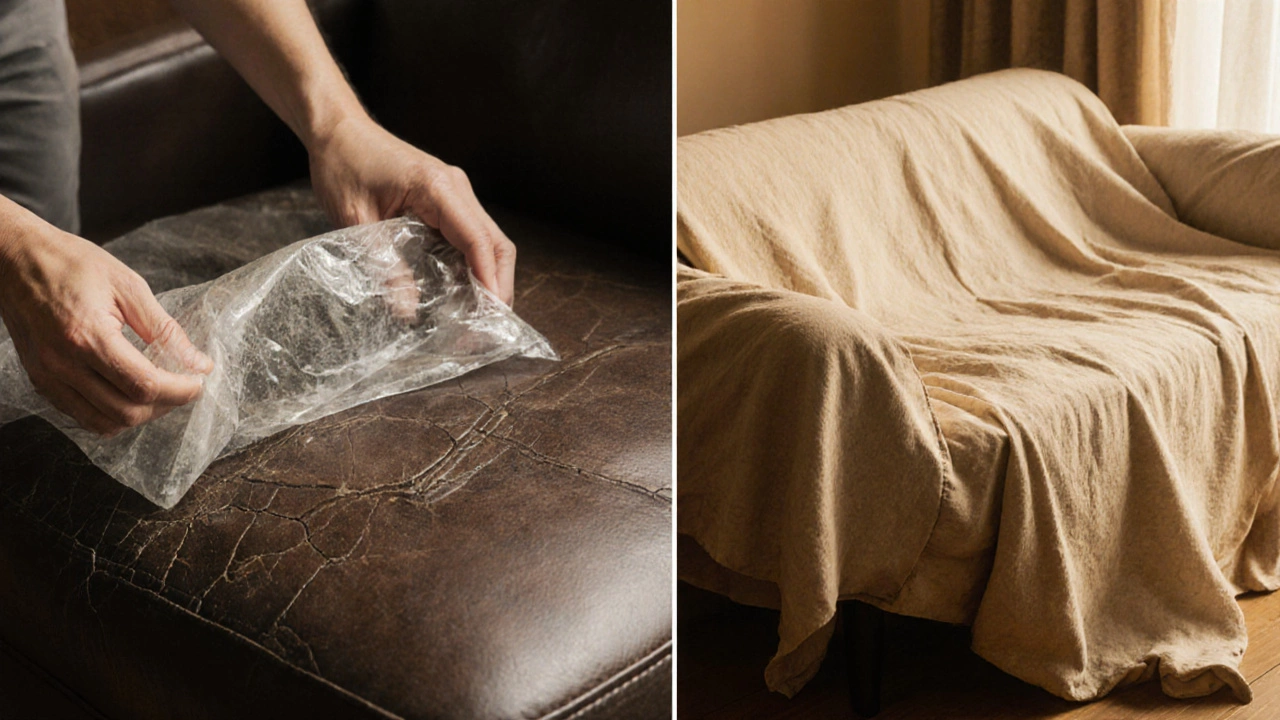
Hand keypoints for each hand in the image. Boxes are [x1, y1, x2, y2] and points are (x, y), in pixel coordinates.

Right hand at [0, 219, 212, 436]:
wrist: (14, 259)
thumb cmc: (70, 263)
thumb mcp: (128, 286)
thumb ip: (165, 329)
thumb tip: (198, 363)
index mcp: (86, 336)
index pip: (143, 385)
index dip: (180, 390)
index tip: (199, 381)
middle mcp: (61, 364)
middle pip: (126, 412)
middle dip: (165, 405)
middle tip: (183, 385)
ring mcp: (46, 377)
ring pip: (103, 423)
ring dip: (140, 415)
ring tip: (160, 391)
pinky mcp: (40, 381)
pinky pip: (82, 415)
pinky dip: (112, 413)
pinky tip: (128, 391)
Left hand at [308, 115, 516, 304]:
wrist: (336, 130)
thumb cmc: (342, 165)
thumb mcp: (356, 221)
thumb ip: (384, 266)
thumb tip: (407, 310)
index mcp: (438, 188)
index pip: (478, 239)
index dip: (490, 279)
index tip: (493, 312)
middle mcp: (456, 188)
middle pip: (496, 242)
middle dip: (499, 285)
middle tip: (490, 324)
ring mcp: (455, 192)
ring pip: (488, 240)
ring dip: (489, 277)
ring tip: (480, 314)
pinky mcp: (447, 199)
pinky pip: (471, 235)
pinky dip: (474, 265)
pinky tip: (464, 290)